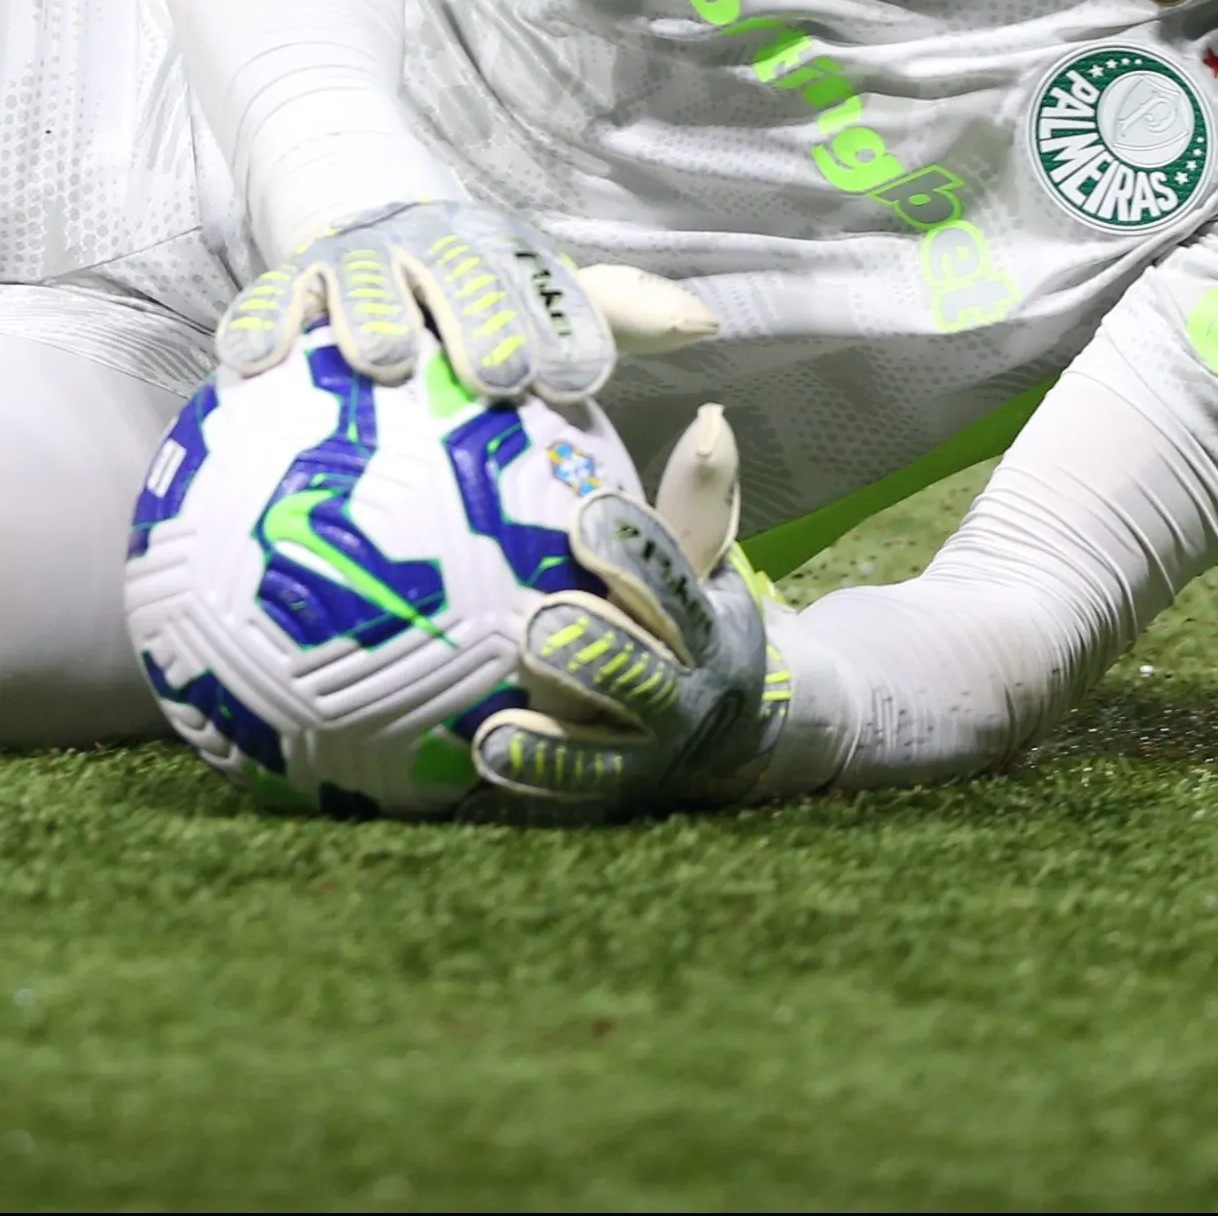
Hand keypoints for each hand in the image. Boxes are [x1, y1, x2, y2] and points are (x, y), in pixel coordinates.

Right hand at [213, 198, 613, 400]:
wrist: (354, 188)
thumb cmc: (465, 275)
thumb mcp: (535, 283)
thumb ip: (614, 311)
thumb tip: (707, 323)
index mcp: (502, 252)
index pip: (543, 288)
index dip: (564, 330)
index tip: (580, 380)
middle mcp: (433, 248)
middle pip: (461, 281)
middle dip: (481, 323)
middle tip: (498, 377)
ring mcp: (360, 258)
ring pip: (367, 285)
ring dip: (375, 317)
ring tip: (382, 361)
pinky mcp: (292, 272)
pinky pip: (271, 298)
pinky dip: (262, 324)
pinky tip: (254, 363)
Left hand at [476, 406, 789, 812]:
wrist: (743, 736)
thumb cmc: (693, 622)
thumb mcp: (707, 564)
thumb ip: (696, 501)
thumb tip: (712, 418)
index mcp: (707, 628)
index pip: (673, 586)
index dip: (634, 552)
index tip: (587, 517)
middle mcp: (683, 695)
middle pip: (642, 675)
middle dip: (596, 652)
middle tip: (541, 624)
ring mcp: (646, 753)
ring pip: (602, 753)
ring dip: (551, 742)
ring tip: (496, 731)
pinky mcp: (609, 793)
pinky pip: (563, 798)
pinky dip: (522, 792)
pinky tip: (474, 778)